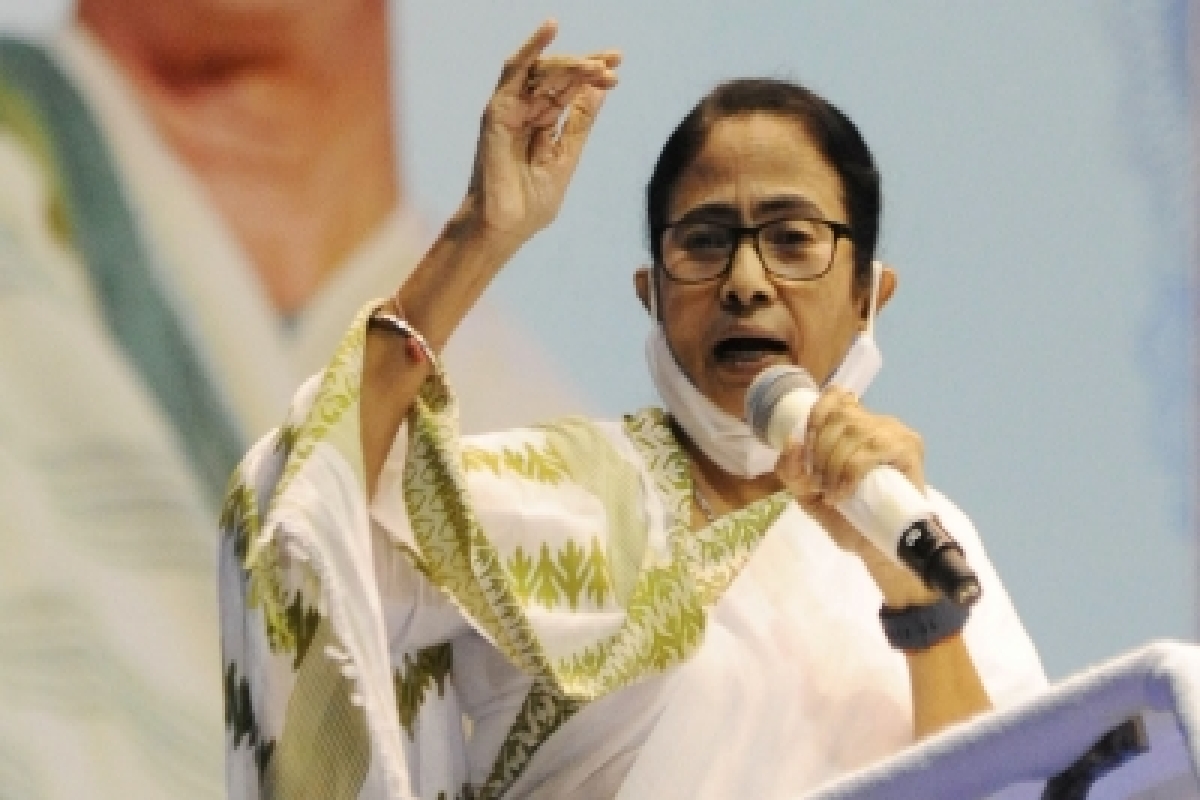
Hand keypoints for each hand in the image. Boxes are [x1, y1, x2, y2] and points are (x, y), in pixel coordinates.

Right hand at [456, 19, 620, 244]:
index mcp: (543, 126)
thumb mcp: (565, 159)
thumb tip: (600, 90)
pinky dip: (531, 47)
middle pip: (558, 77)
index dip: (593, 78)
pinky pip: (513, 70)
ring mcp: (511, 110)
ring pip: (542, 72)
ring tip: (596, 64)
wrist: (504, 229)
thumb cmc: (529, 205)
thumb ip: (579, 124)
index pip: (570, 91)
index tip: (618, 72)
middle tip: (614, 63)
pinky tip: (550, 28)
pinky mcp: (498, 110)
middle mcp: (526, 113)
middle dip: (587, 67)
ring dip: (570, 63)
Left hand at [775, 388, 937, 606]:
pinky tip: (844, 494)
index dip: (814, 419)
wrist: (878, 547)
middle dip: (819, 452)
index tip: (806, 451)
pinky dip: (849, 474)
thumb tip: (792, 443)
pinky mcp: (909, 450)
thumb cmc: (847, 518)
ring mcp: (896, 433)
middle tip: (819, 485)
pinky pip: (869, 452)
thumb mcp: (808, 492)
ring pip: (852, 432)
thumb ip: (793, 469)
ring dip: (833, 466)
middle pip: (838, 416)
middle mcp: (877, 422)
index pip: (834, 397)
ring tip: (832, 494)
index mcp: (854, 425)